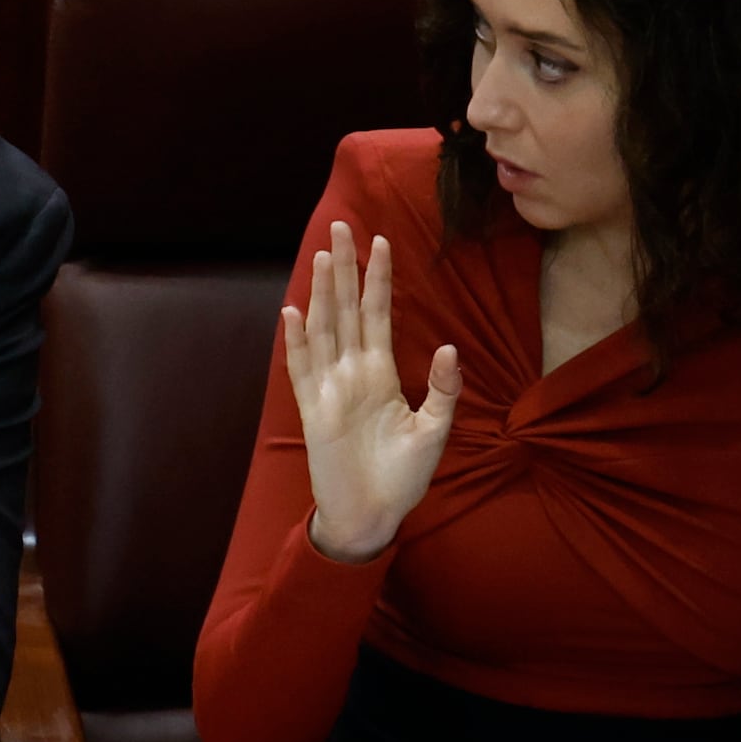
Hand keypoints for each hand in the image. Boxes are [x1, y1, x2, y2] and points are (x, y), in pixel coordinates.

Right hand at [286, 223, 458, 562]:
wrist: (371, 515)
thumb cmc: (402, 477)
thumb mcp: (434, 432)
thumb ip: (442, 391)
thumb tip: (449, 348)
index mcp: (381, 373)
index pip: (378, 314)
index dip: (378, 279)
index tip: (379, 241)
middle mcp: (353, 372)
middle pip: (346, 309)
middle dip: (345, 268)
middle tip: (341, 226)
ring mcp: (330, 388)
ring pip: (324, 329)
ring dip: (322, 293)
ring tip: (323, 257)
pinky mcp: (313, 410)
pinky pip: (302, 369)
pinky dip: (296, 341)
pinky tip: (292, 312)